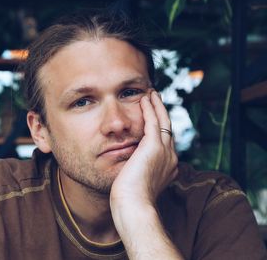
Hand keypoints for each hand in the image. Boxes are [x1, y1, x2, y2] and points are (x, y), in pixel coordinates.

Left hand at [110, 90, 177, 206]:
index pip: (165, 141)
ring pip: (163, 121)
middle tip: (155, 98)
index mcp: (167, 166)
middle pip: (167, 128)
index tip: (154, 117)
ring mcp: (164, 151)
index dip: (160, 127)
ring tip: (151, 93)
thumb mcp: (138, 183)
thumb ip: (139, 171)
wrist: (134, 206)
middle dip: (161, 112)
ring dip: (157, 105)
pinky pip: (153, 121)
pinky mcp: (153, 146)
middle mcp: (170, 157)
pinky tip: (145, 98)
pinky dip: (150, 108)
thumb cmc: (131, 200)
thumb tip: (132, 166)